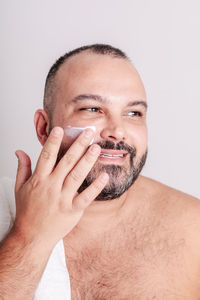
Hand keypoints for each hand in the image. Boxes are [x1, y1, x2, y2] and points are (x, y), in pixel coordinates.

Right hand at [14, 127, 108, 245]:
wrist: (31, 237)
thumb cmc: (27, 212)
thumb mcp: (19, 188)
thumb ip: (22, 168)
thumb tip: (20, 151)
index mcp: (38, 180)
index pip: (46, 156)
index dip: (53, 142)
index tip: (61, 129)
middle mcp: (51, 187)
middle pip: (66, 162)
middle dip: (78, 145)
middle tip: (88, 132)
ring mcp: (62, 199)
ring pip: (77, 176)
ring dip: (87, 160)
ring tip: (96, 147)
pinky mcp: (72, 211)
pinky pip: (86, 197)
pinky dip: (96, 187)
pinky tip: (104, 176)